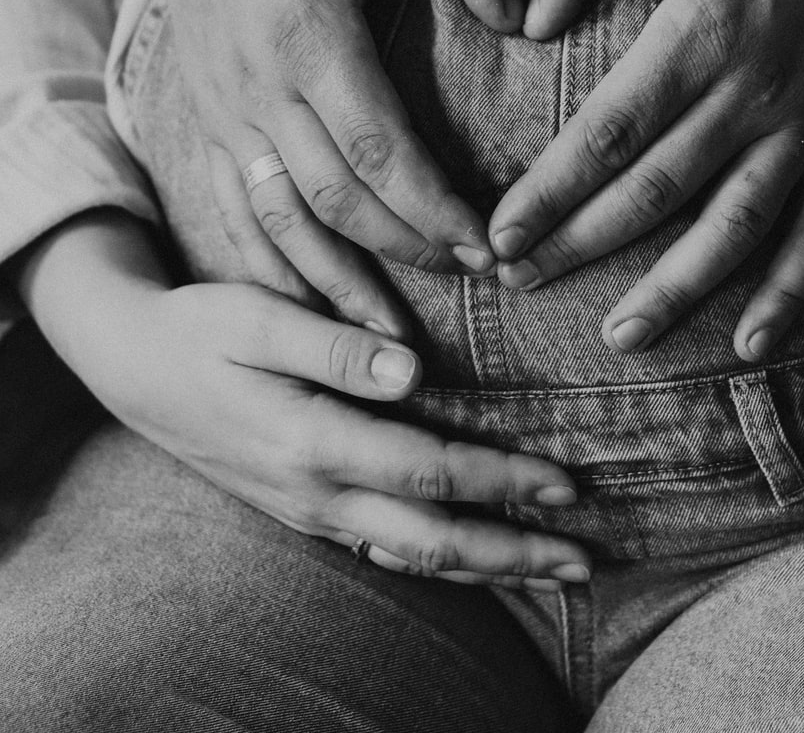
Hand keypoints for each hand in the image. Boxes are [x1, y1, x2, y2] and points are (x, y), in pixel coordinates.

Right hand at [19, 214, 589, 590]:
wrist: (134, 367)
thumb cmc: (199, 332)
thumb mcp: (256, 320)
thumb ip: (334, 346)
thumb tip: (412, 371)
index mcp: (311, 440)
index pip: (428, 470)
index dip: (500, 481)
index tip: (564, 484)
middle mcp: (316, 491)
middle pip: (432, 537)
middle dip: (512, 551)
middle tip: (584, 560)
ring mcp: (309, 508)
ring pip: (412, 553)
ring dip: (486, 564)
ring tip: (548, 569)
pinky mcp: (306, 506)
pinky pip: (383, 546)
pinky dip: (440, 557)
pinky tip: (474, 559)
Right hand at [145, 0, 525, 331]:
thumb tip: (520, 17)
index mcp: (311, 39)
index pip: (381, 152)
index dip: (436, 210)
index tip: (489, 249)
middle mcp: (261, 90)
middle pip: (338, 200)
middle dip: (408, 250)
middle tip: (470, 278)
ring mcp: (228, 114)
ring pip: (283, 223)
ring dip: (338, 283)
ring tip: (390, 335)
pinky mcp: (210, 124)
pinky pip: (235, 214)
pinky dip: (269, 270)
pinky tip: (305, 309)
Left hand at [490, 0, 803, 360]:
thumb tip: (525, 23)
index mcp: (700, 33)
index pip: (607, 133)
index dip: (549, 193)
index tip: (500, 238)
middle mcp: (756, 92)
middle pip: (656, 191)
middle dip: (582, 246)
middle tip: (521, 285)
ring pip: (735, 228)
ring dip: (676, 290)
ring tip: (622, 338)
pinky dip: (790, 293)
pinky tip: (750, 343)